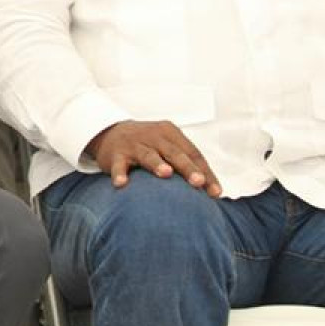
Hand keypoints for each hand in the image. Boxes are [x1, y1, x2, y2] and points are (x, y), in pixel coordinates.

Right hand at [87, 120, 221, 194]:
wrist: (109, 132)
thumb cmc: (147, 145)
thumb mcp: (167, 146)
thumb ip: (186, 162)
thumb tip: (213, 191)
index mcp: (170, 133)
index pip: (193, 153)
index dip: (206, 172)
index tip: (215, 193)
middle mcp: (153, 136)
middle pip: (174, 153)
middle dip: (187, 168)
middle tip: (198, 182)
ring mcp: (134, 144)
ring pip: (148, 155)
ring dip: (157, 164)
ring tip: (166, 174)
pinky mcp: (115, 154)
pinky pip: (118, 165)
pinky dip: (120, 173)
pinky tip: (122, 184)